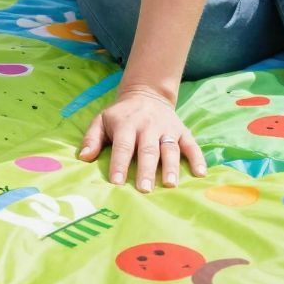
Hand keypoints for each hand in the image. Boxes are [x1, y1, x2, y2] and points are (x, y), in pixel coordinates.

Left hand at [78, 88, 205, 190]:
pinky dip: (198, 158)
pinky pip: (192, 145)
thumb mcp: (101, 120)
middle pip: (147, 150)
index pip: (122, 145)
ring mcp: (167, 129)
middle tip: (144, 189)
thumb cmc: (120, 115)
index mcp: (126, 124)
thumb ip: (92, 138)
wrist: (147, 94)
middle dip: (146, 170)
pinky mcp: (182, 131)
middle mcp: (148, 126)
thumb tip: (83, 158)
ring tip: (170, 184)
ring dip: (171, 167)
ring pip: (170, 148)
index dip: (119, 163)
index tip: (116, 182)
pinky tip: (200, 173)